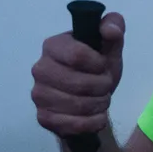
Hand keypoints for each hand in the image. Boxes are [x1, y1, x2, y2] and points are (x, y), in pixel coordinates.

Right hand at [31, 12, 125, 136]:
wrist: (89, 100)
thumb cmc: (97, 69)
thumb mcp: (109, 46)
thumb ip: (114, 27)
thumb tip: (110, 29)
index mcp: (52, 46)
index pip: (77, 55)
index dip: (98, 64)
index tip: (103, 66)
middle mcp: (40, 69)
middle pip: (79, 83)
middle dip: (102, 86)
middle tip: (105, 86)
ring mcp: (39, 95)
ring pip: (78, 105)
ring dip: (99, 104)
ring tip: (101, 99)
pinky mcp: (43, 118)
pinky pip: (74, 124)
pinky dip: (93, 122)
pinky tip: (96, 116)